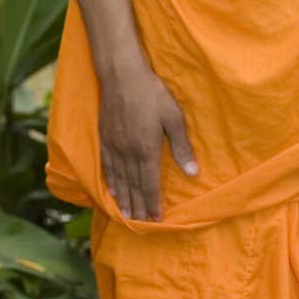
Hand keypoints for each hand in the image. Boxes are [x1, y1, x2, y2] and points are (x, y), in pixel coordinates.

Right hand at [98, 54, 198, 220]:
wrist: (121, 75)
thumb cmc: (152, 93)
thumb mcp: (173, 118)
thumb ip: (182, 147)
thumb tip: (193, 173)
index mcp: (146, 150)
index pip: (149, 184)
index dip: (153, 203)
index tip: (156, 219)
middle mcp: (127, 153)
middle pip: (133, 186)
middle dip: (138, 206)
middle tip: (141, 224)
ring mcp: (113, 146)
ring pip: (118, 179)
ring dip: (123, 199)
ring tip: (126, 215)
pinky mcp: (104, 138)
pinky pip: (106, 167)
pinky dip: (110, 182)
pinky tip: (111, 189)